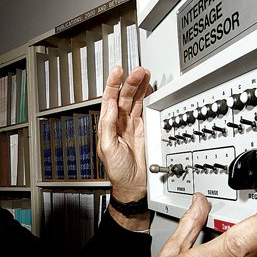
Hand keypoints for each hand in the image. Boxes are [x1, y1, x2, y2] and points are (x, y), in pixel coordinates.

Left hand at [97, 66, 152, 203]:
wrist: (134, 185)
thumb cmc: (117, 171)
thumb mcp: (107, 148)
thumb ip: (107, 125)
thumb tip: (110, 105)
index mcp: (107, 126)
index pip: (109, 99)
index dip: (113, 84)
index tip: (117, 71)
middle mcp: (119, 123)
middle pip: (124, 96)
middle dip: (130, 82)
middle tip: (137, 71)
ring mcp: (133, 125)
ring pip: (135, 100)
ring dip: (139, 86)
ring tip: (144, 74)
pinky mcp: (145, 129)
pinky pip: (146, 109)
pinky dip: (148, 98)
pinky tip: (149, 88)